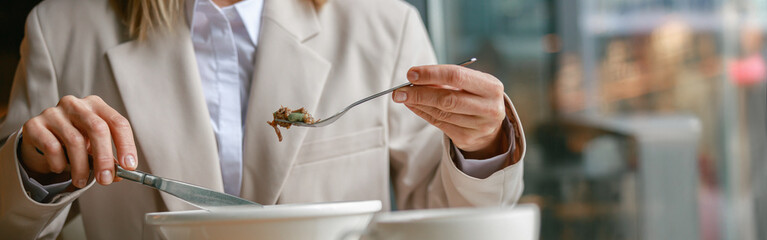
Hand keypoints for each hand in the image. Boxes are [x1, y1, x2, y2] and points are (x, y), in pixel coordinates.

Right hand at [19, 95, 137, 187]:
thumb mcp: (94, 147)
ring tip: (82, 181)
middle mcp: (76, 105)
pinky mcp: (34, 124)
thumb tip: (119, 174)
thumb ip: (109, 158)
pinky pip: (51, 147)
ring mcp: (54, 112)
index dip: (126, 145)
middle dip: (104, 158)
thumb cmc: (75, 140)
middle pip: (98, 128)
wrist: (41, 139)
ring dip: (81, 167)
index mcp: (97, 106)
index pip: (118, 122)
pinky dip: (59, 163)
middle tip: (105, 179)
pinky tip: (60, 168)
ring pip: (74, 141)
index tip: (129, 167)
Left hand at [393, 65, 506, 158]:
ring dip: (418, 103)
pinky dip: (423, 113)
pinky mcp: (467, 138)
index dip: (431, 74)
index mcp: (492, 87)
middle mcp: (489, 108)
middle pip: (447, 98)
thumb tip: (415, 80)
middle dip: (419, 93)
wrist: (491, 125)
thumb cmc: (476, 96)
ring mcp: (479, 126)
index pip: (457, 76)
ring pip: (441, 113)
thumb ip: (446, 80)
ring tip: (403, 96)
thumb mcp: (470, 83)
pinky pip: (439, 124)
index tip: (411, 74)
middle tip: (399, 90)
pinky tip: (413, 106)